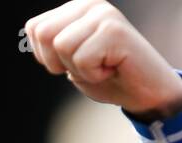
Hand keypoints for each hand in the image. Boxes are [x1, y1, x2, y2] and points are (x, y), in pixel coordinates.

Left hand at [25, 0, 181, 120]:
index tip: (76, 64)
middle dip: (60, 62)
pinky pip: (81, 60)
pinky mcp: (113, 30)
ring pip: (61, 47)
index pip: (34, 28)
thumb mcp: (73, 62)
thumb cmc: (112, 80)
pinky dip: (93, 75)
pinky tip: (113, 70)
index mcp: (77, 7)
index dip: (47, 57)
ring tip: (103, 68)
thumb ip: (52, 47)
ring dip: (79, 70)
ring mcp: (103, 14)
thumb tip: (32, 32)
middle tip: (89, 67)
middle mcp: (89, 4)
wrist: (150, 94)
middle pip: (43, 34)